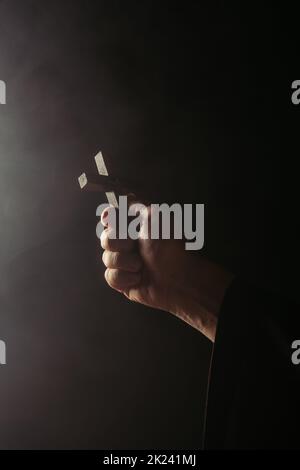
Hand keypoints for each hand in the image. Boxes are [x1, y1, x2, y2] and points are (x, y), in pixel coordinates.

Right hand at [100, 205, 233, 341]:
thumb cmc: (169, 247)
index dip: (108, 218)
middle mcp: (129, 243)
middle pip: (104, 238)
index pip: (111, 218)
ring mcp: (125, 263)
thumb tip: (123, 195)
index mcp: (136, 227)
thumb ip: (136, 203)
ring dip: (124, 261)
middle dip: (118, 242)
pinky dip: (124, 277)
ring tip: (141, 265)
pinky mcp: (124, 281)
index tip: (109, 218)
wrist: (177, 278)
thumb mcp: (154, 216)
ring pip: (106, 259)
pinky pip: (110, 276)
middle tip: (134, 245)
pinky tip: (138, 278)